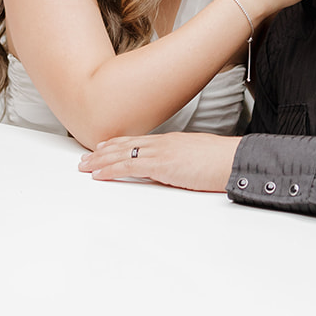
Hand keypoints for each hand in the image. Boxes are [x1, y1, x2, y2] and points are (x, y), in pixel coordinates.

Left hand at [78, 133, 240, 191]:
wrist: (231, 160)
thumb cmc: (219, 162)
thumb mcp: (193, 160)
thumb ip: (176, 164)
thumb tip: (165, 172)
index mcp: (169, 141)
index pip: (136, 141)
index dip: (116, 144)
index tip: (102, 147)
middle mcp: (161, 143)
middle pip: (124, 145)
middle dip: (102, 153)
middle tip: (84, 158)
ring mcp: (159, 152)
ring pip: (121, 154)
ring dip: (100, 161)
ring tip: (84, 166)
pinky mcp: (160, 164)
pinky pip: (129, 166)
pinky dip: (111, 169)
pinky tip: (99, 174)